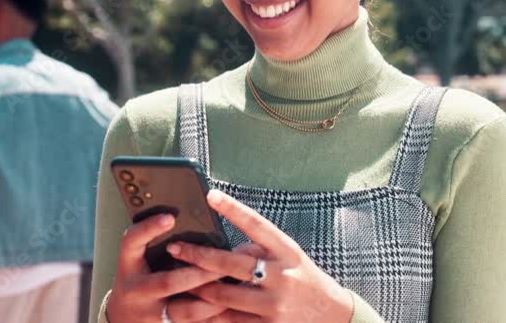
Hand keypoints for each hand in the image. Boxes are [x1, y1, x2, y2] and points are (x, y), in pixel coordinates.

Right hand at [107, 213, 256, 321]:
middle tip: (223, 262)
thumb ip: (157, 242)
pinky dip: (214, 317)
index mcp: (128, 264)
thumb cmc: (138, 278)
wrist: (123, 317)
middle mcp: (134, 290)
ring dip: (214, 298)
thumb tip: (193, 221)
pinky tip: (231, 306)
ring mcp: (149, 315)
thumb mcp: (139, 258)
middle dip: (199, 272)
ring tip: (234, 284)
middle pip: (167, 281)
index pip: (132, 241)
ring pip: (185, 310)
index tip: (170, 217)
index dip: (149, 228)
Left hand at [166, 189, 353, 322]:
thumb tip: (225, 247)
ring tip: (177, 278)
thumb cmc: (303, 278)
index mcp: (287, 251)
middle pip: (230, 264)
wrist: (331, 316)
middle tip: (175, 247)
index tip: (211, 195)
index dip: (234, 209)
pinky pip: (228, 320)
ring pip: (223, 295)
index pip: (257, 225)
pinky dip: (208, 313)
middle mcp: (281, 276)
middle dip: (198, 254)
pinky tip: (191, 305)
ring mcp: (274, 305)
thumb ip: (259, 248)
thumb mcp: (289, 255)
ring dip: (196, 287)